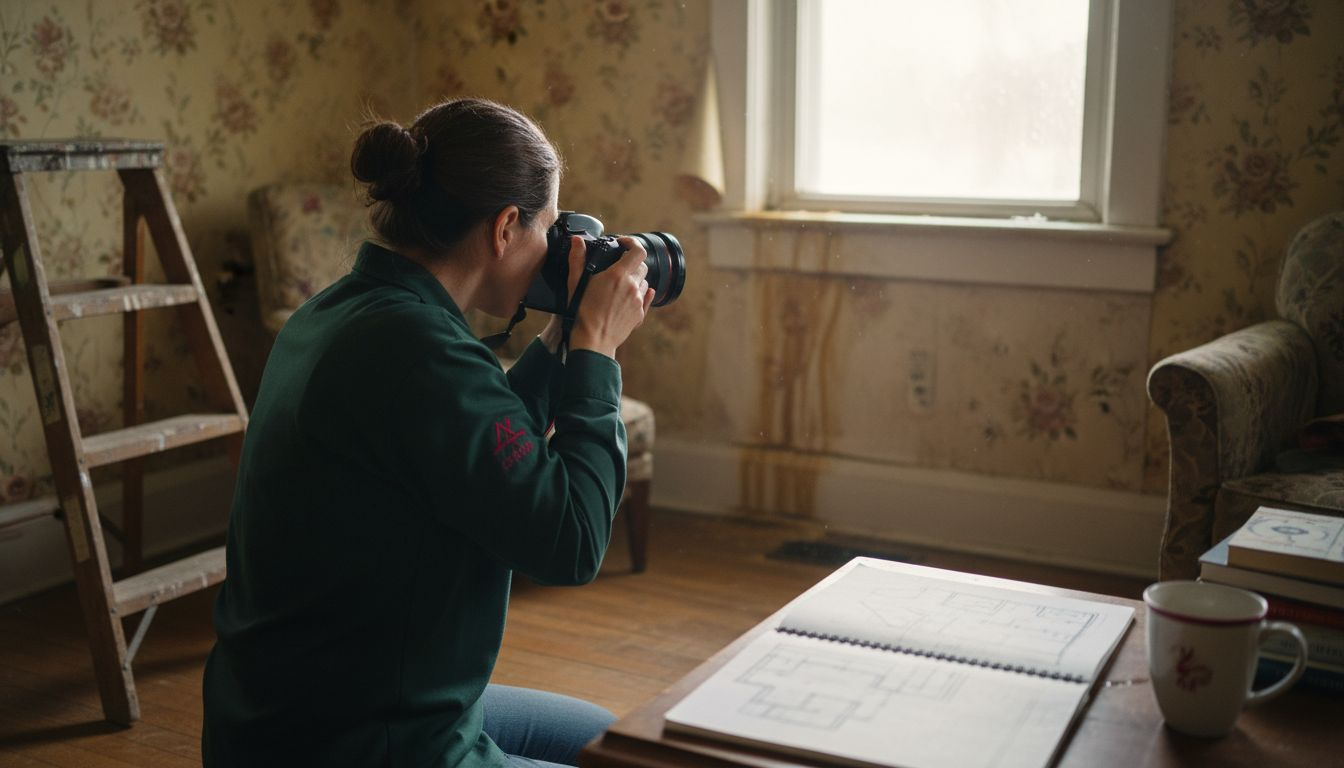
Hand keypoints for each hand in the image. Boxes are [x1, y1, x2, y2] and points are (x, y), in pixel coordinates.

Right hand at [568, 235, 654, 357]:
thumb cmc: (582, 312)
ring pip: (644, 282)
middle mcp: (632, 287)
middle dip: (631, 262)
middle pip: (642, 266)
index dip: (632, 243)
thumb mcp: (575, 283)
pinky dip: (640, 294)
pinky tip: (630, 296)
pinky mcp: (640, 315)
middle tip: (618, 266)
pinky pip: (645, 299)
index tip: (622, 243)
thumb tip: (577, 241)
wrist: (593, 341)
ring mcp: (638, 301)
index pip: (638, 251)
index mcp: (618, 275)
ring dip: (635, 279)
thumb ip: (577, 259)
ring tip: (620, 285)